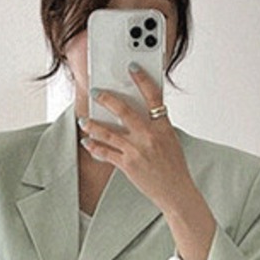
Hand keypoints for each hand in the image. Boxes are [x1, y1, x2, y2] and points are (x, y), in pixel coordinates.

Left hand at [79, 66, 216, 259]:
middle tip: (96, 92)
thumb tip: (139, 112)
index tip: (132, 67)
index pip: (153, 96)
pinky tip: (87, 142)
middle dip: (107, 99)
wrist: (176, 191)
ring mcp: (137, 150)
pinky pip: (105, 152)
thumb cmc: (174, 166)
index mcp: (163, 127)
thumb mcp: (170, 140)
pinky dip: (94, 147)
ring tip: (84, 121)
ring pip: (108, 132)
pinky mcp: (127, 164)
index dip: (142, 79)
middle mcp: (149, 136)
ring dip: (93, 125)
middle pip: (124, 111)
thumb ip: (156, 125)